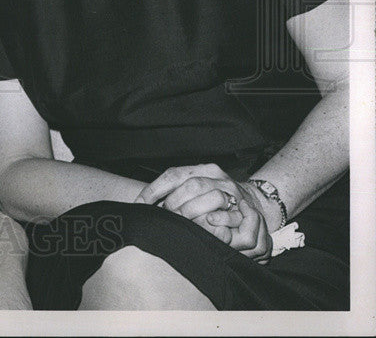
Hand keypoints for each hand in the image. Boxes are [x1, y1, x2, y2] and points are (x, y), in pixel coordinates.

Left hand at [135, 163, 272, 261]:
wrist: (252, 202)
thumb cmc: (214, 198)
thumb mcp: (194, 188)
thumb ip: (174, 192)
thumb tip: (143, 204)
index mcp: (201, 168)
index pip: (173, 174)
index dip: (154, 189)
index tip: (139, 204)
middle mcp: (216, 175)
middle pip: (190, 185)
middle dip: (174, 202)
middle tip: (165, 216)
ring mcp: (232, 190)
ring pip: (210, 196)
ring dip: (191, 211)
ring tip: (181, 222)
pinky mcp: (244, 206)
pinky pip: (228, 212)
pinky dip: (214, 220)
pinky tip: (204, 224)